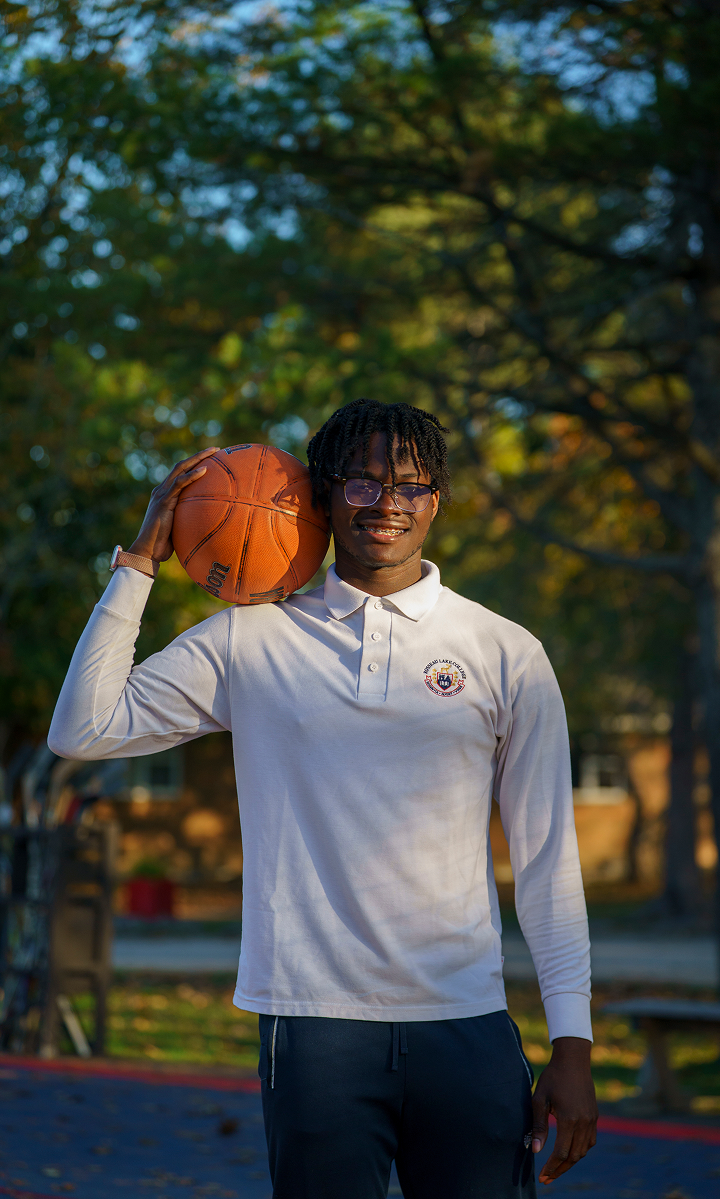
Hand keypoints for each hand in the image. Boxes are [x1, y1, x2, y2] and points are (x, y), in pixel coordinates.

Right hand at [127, 447, 219, 562]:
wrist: (147, 551)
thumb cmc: (163, 544)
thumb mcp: (179, 527)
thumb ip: (189, 519)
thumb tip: (208, 522)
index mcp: (164, 495)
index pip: (180, 473)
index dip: (194, 463)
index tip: (211, 459)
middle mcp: (161, 490)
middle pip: (181, 466)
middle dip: (199, 455)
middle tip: (216, 449)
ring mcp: (161, 494)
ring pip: (180, 469)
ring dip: (198, 458)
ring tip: (214, 452)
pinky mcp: (163, 501)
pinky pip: (179, 484)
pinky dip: (192, 476)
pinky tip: (205, 470)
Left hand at [532, 1036, 596, 1184]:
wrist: (573, 1060)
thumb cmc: (552, 1077)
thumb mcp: (539, 1099)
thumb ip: (538, 1126)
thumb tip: (534, 1150)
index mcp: (568, 1119)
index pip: (561, 1153)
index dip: (551, 1167)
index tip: (542, 1177)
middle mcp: (583, 1123)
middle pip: (573, 1156)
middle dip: (560, 1169)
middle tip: (547, 1178)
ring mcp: (592, 1120)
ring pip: (583, 1151)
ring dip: (570, 1162)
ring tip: (556, 1168)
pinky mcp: (595, 1116)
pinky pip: (590, 1141)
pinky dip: (580, 1150)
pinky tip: (570, 1152)